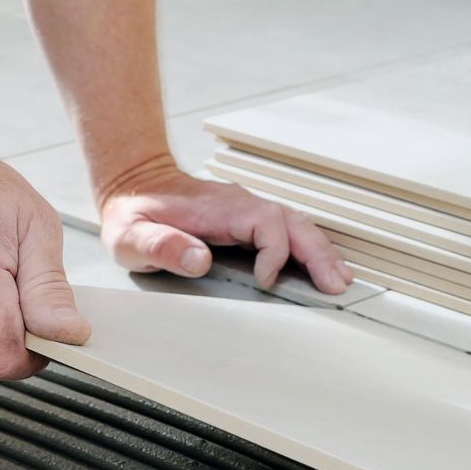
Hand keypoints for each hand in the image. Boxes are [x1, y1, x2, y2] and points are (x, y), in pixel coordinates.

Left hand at [96, 154, 352, 293]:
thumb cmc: (132, 212)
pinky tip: (321, 267)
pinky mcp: (248, 219)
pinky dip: (309, 248)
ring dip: (320, 251)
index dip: (274, 252)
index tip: (265, 281)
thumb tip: (199, 260)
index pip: (265, 223)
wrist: (132, 184)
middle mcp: (239, 204)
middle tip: (335, 285)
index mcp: (217, 208)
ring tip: (339, 280)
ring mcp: (246, 210)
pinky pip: (287, 230)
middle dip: (318, 253)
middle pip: (293, 222)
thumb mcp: (132, 235)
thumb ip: (162, 246)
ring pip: (296, 225)